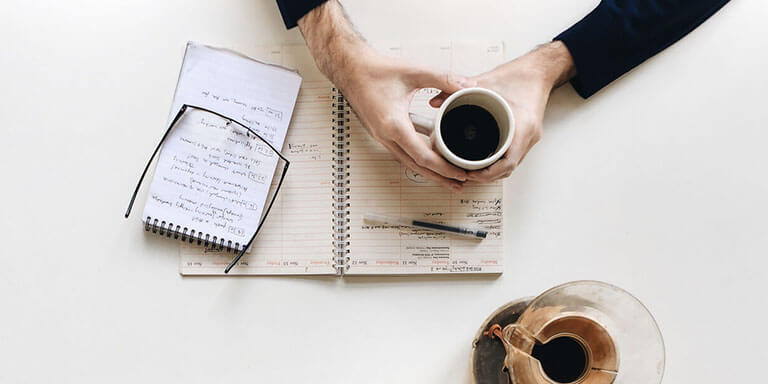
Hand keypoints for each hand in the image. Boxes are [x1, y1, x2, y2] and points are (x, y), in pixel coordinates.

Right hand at [298, 1, 470, 190]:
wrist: (350, 68)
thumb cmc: (375, 70)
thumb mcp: (415, 72)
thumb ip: (444, 79)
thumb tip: (467, 86)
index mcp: (393, 125)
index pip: (423, 156)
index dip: (444, 168)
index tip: (460, 173)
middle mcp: (385, 135)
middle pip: (416, 166)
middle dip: (439, 177)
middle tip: (459, 184)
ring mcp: (382, 136)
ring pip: (409, 161)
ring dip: (429, 170)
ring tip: (447, 177)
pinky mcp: (382, 132)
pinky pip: (403, 151)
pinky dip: (418, 158)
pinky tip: (431, 156)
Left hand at [430, 41, 576, 181]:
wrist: (539, 70)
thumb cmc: (520, 75)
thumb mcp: (486, 82)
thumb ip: (457, 90)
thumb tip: (435, 101)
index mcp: (522, 126)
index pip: (508, 162)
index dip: (488, 173)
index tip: (470, 174)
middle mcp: (529, 135)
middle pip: (509, 169)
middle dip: (487, 176)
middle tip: (466, 174)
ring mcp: (530, 137)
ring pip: (512, 165)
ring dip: (493, 171)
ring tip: (473, 171)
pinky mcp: (527, 135)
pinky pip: (514, 155)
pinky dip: (499, 162)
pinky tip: (486, 160)